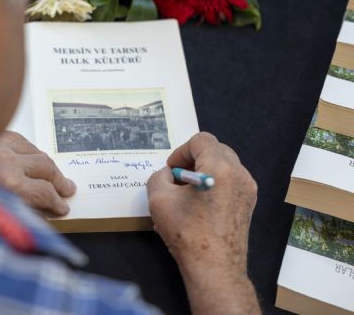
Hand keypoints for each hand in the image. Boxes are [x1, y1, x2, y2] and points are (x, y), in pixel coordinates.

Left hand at [0, 131, 75, 215]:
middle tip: (67, 189)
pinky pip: (20, 140)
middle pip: (47, 168)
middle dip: (59, 181)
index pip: (45, 193)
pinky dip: (28, 150)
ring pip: (36, 152)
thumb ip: (16, 209)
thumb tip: (38, 211)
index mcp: (8, 184)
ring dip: (46, 164)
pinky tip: (30, 158)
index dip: (57, 202)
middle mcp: (7, 162)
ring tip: (54, 174)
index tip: (62, 207)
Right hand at [147, 132, 259, 314]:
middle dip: (193, 159)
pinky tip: (199, 206)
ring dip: (203, 171)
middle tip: (178, 179)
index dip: (181, 151)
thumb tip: (169, 175)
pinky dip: (213, 184)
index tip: (172, 170)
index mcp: (220, 168)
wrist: (215, 267)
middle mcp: (239, 174)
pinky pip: (230, 181)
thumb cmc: (187, 233)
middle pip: (215, 149)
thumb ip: (159, 176)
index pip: (201, 140)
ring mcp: (248, 189)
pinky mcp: (249, 203)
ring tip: (188, 194)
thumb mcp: (158, 199)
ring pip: (223, 165)